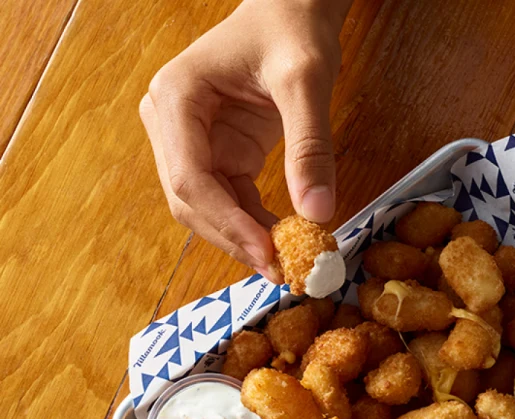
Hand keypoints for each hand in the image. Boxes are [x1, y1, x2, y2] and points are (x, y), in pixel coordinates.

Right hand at [140, 0, 348, 277]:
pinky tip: (282, 242)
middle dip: (235, 240)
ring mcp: (189, 141)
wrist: (291, 8)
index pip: (190, 178)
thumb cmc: (291, 26)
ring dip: (243, 240)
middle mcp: (171, 123)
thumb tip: (318, 214)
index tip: (269, 255)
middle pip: (191, 202)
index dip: (227, 224)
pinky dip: (253, 226)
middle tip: (282, 271)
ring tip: (286, 264)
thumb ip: (310, 146)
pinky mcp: (215, 155)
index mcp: (176, 97)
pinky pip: (229, 203)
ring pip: (206, 210)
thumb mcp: (306, 79)